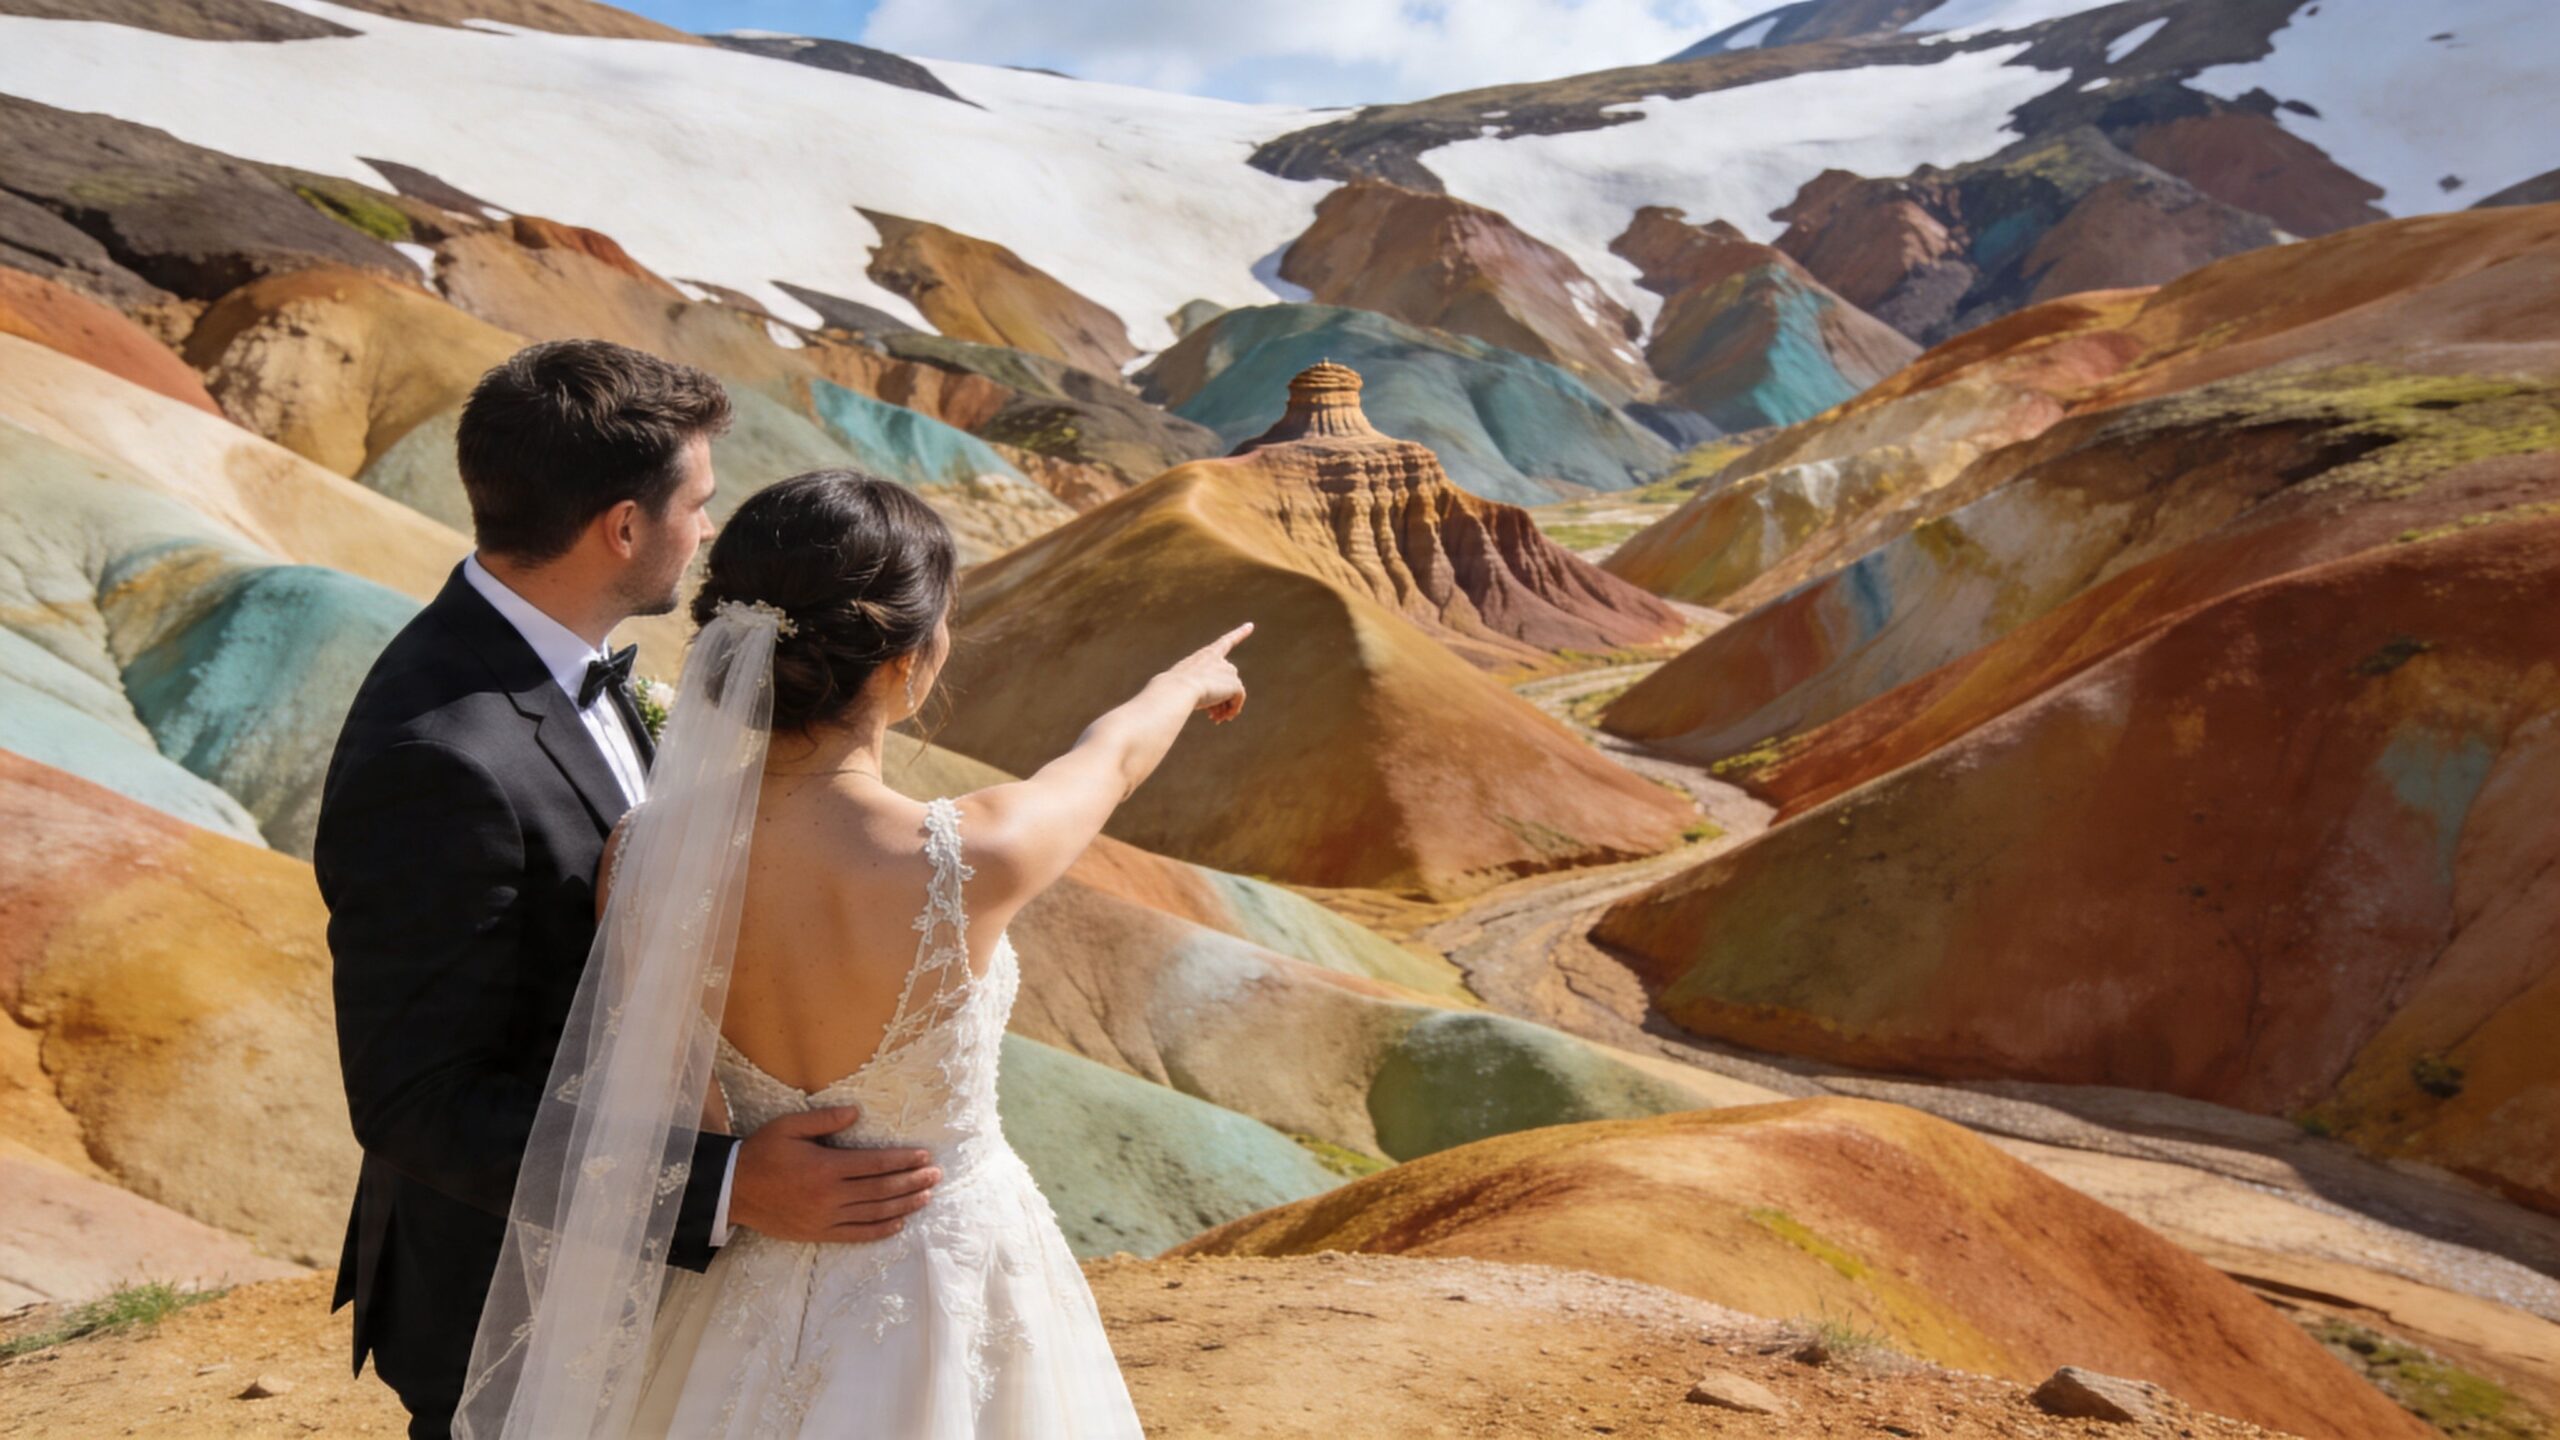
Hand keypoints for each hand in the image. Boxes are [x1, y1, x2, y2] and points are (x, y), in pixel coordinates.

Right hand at [728, 1104, 938, 1242]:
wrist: (733, 1190)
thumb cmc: (762, 1153)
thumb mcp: (789, 1127)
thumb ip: (824, 1120)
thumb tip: (856, 1112)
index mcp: (826, 1167)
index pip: (876, 1164)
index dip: (904, 1160)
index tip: (925, 1156)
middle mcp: (830, 1195)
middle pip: (882, 1189)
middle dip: (912, 1181)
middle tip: (936, 1176)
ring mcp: (825, 1217)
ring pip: (875, 1213)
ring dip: (904, 1205)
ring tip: (926, 1197)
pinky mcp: (819, 1233)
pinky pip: (856, 1234)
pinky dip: (880, 1230)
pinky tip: (898, 1223)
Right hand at [1161, 621, 1250, 723]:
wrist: (1177, 690)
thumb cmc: (1172, 689)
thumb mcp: (1181, 684)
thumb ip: (1197, 688)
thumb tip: (1210, 703)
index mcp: (1205, 655)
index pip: (1225, 642)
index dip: (1239, 633)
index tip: (1251, 625)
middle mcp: (1220, 660)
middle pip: (1227, 680)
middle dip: (1222, 698)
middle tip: (1213, 716)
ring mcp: (1228, 671)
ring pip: (1233, 692)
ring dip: (1226, 707)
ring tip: (1216, 719)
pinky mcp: (1235, 684)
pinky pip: (1239, 699)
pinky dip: (1233, 709)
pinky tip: (1222, 718)